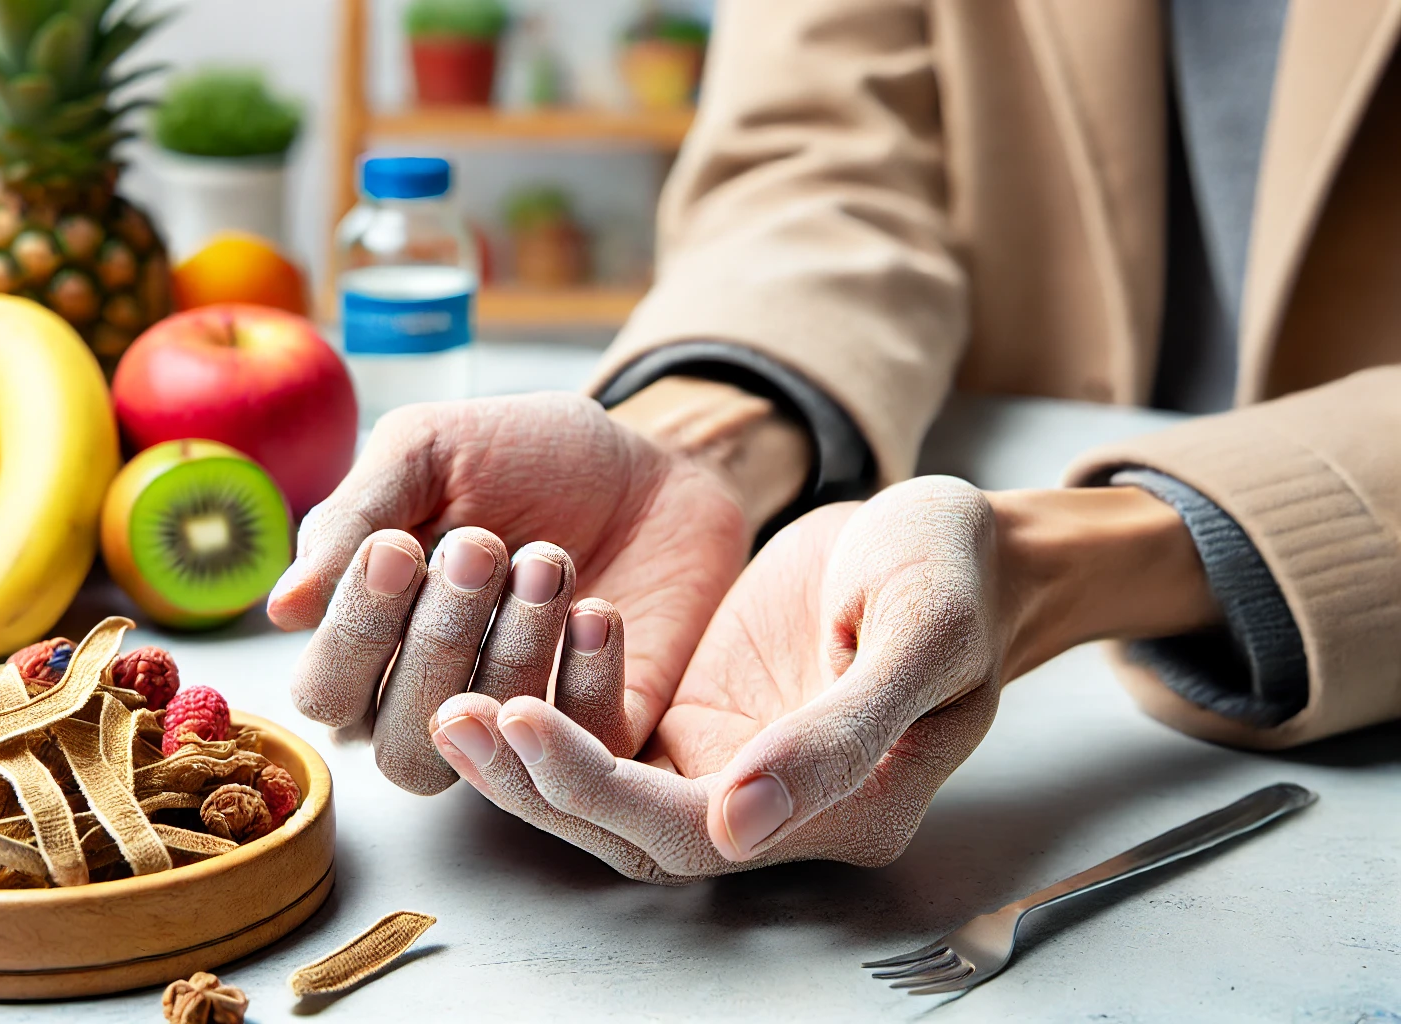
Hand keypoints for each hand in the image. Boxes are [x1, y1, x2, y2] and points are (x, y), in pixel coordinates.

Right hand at [269, 386, 808, 794]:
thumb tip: (284, 608)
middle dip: (437, 641)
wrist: (649, 459)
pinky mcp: (601, 737)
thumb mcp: (427, 452)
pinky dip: (586, 676)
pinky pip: (581, 748)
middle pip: (397, 745)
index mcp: (373, 640)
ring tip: (548, 559)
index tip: (397, 549)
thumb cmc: (522, 455)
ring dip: (513, 650)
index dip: (354, 632)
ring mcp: (518, 727)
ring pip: (486, 749)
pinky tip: (596, 609)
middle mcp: (434, 699)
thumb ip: (354, 520)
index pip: (326, 691)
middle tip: (481, 545)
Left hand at [428, 477, 1219, 880]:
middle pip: (636, 833)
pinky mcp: (703, 725)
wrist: (955, 538)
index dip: (603, 788)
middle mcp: (781, 811)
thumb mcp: (920, 629)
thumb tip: (745, 821)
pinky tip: (494, 681)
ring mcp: (738, 772)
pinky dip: (554, 722)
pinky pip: (616, 743)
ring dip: (531, 765)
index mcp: (847, 812)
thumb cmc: (955, 572)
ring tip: (454, 710)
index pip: (698, 834)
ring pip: (613, 800)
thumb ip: (840, 730)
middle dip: (541, 784)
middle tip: (460, 718)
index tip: (527, 716)